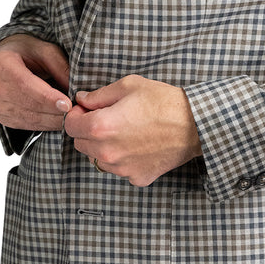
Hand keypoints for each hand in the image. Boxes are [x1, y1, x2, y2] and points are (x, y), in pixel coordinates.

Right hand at [0, 34, 70, 131]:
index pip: (24, 84)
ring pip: (28, 118)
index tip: (67, 104)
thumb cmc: (25, 52)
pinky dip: (45, 125)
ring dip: (53, 121)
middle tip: (78, 113)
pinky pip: (26, 125)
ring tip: (73, 118)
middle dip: (55, 111)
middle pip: (28, 104)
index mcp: (1, 64)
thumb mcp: (44, 49)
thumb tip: (75, 90)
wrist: (3, 59)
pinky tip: (59, 121)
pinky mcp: (2, 117)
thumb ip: (60, 66)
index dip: (47, 97)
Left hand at [63, 74, 201, 187]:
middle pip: (80, 144)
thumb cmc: (163, 102)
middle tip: (109, 119)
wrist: (195, 124)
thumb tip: (82, 99)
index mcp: (100, 126)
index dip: (76, 115)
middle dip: (88, 131)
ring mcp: (122, 168)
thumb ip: (99, 95)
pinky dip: (125, 160)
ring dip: (104, 147)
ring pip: (98, 159)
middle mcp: (107, 152)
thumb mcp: (129, 86)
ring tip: (127, 132)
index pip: (69, 125)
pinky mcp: (137, 177)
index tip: (87, 110)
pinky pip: (120, 169)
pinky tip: (140, 145)